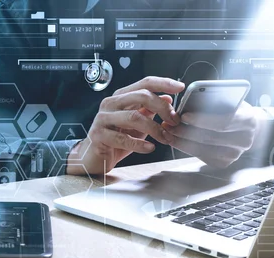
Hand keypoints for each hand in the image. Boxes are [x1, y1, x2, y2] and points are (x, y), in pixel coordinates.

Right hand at [67, 77, 184, 174]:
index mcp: (120, 97)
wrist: (93, 158)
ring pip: (134, 117)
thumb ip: (149, 110)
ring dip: (155, 128)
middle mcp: (110, 104)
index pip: (144, 83)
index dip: (163, 83)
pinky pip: (123, 138)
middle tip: (174, 121)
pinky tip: (150, 148)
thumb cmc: (115, 140)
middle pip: (141, 96)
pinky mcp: (99, 135)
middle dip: (163, 108)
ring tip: (165, 139)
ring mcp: (102, 119)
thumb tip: (168, 98)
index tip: (180, 88)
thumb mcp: (136, 124)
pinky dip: (140, 144)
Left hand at [162, 102, 259, 168]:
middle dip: (185, 130)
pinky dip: (184, 147)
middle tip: (168, 123)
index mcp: (248, 120)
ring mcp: (234, 154)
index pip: (224, 121)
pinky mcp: (223, 163)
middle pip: (209, 137)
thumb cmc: (232, 109)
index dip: (202, 119)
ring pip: (202, 149)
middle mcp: (244, 140)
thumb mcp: (228, 99)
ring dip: (180, 140)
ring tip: (167, 130)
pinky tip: (173, 139)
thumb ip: (215, 100)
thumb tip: (191, 100)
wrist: (244, 127)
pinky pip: (200, 156)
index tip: (184, 115)